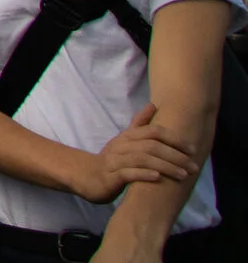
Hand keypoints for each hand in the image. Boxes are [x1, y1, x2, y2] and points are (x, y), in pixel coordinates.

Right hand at [68, 106, 195, 202]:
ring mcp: (114, 161)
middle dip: (175, 156)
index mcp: (127, 137)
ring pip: (142, 159)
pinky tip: (158, 178)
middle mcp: (121, 146)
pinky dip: (143, 174)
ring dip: (165, 167)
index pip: (152, 131)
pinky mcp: (110, 177)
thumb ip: (140, 124)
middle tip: (194, 167)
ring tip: (183, 175)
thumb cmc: (113, 158)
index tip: (193, 150)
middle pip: (151, 146)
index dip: (174, 139)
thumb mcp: (126, 139)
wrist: (88, 176)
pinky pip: (127, 174)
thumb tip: (153, 104)